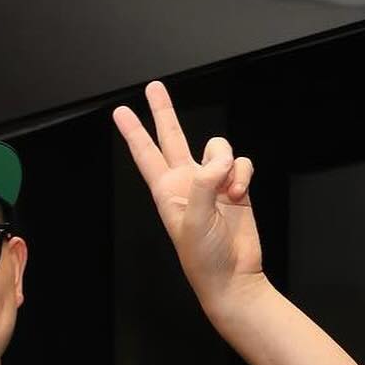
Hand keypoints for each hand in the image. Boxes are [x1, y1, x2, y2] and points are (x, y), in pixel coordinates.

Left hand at [113, 80, 261, 313]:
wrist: (233, 276)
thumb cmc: (204, 259)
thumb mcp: (194, 222)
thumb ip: (204, 184)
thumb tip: (220, 161)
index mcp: (167, 192)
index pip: (146, 155)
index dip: (134, 132)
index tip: (120, 112)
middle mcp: (187, 183)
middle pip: (172, 137)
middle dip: (164, 111)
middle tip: (154, 88)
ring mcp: (212, 183)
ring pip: (219, 149)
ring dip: (228, 164)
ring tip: (227, 193)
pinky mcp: (235, 185)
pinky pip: (242, 162)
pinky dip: (244, 175)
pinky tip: (239, 195)